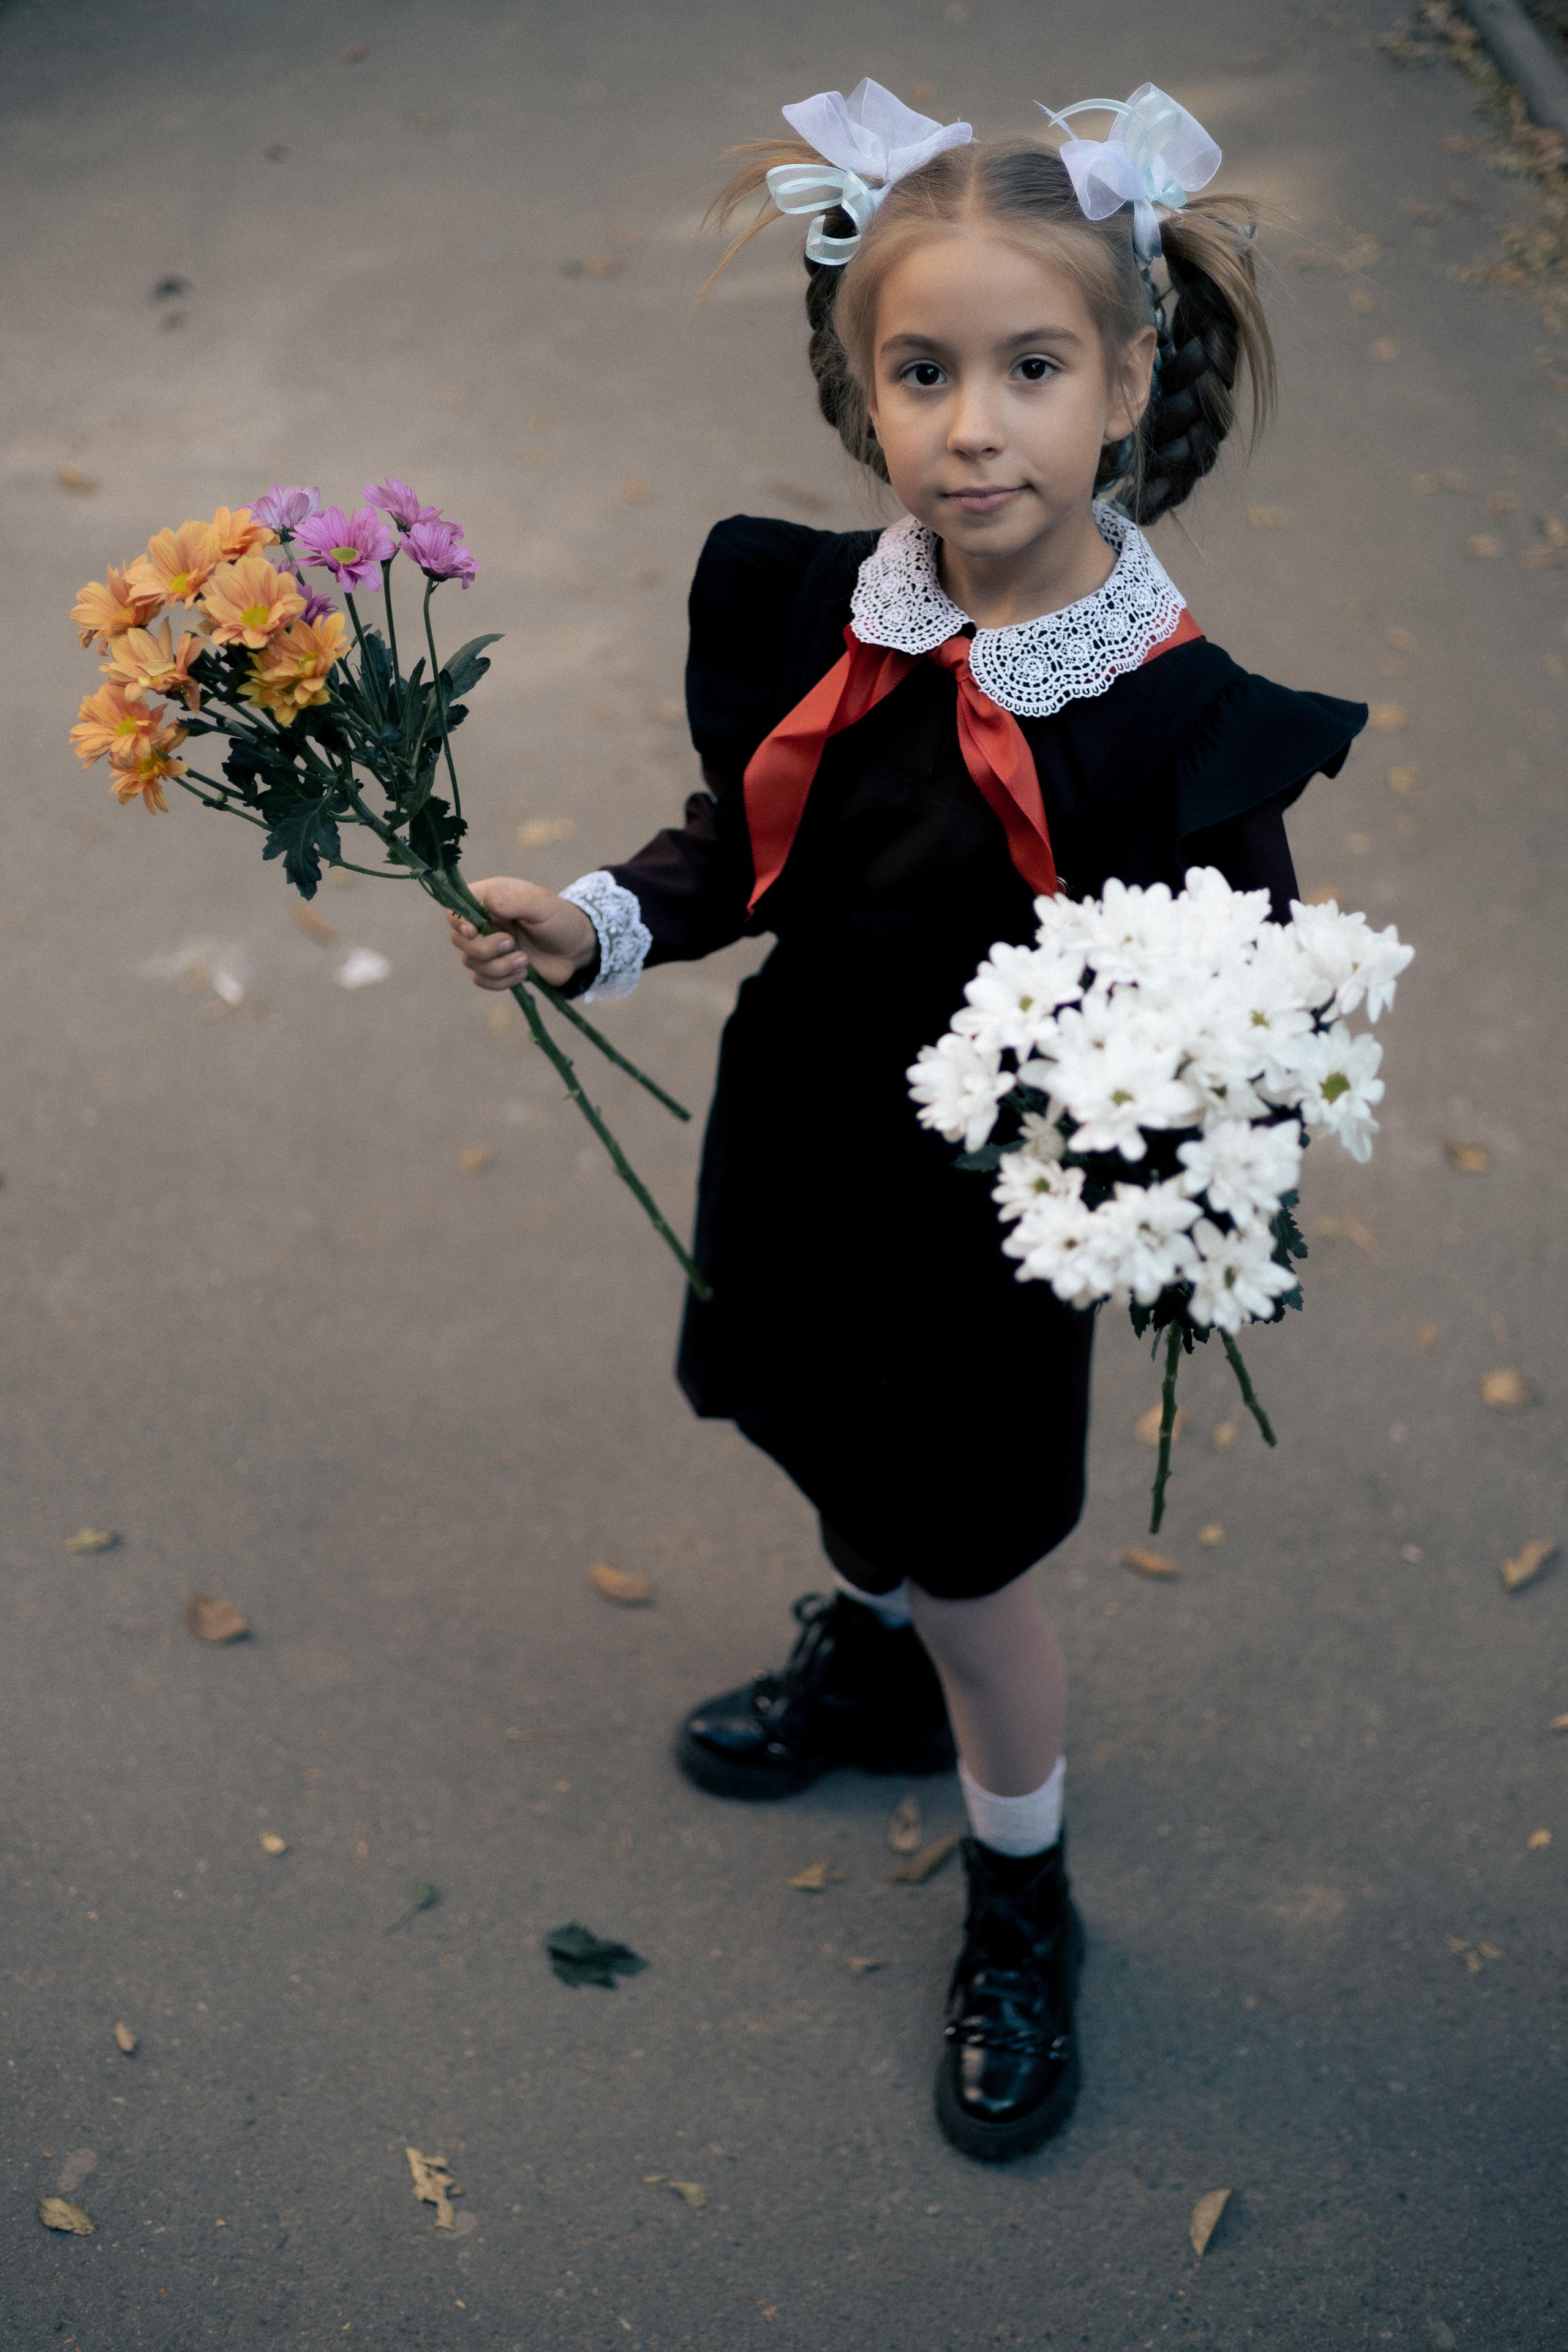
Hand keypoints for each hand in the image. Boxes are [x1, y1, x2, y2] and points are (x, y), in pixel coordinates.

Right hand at [446, 877, 597, 991]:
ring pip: (470, 963)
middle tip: (512, 943)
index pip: (455, 907)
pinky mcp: (495, 968)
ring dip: (499, 967)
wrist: (577, 950)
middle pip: (458, 939)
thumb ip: (516, 902)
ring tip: (525, 960)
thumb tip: (488, 899)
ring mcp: (487, 946)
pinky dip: (502, 981)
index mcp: (490, 898)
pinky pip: (481, 980)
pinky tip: (523, 973)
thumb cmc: (561, 920)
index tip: (475, 930)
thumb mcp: (544, 906)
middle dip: (484, 949)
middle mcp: (483, 922)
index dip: (458, 921)